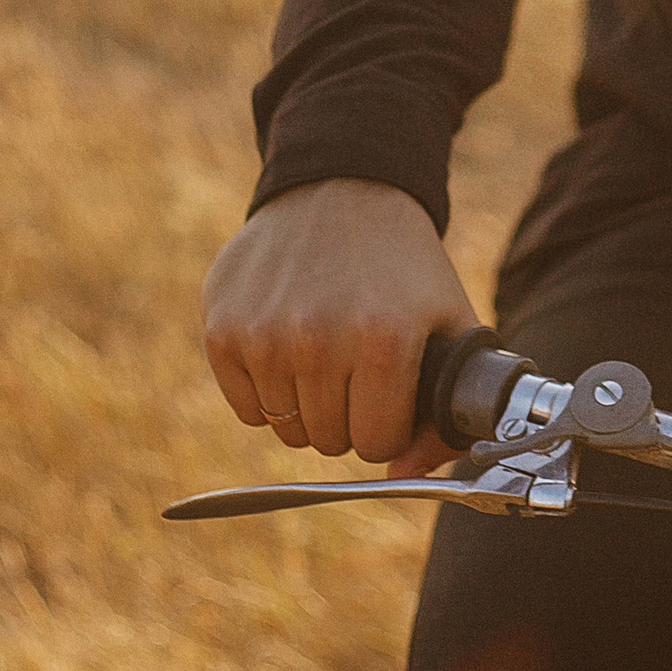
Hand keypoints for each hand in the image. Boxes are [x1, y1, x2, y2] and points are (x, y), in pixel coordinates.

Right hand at [201, 175, 479, 474]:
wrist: (341, 192)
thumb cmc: (403, 267)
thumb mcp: (449, 322)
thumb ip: (444, 412)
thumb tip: (405, 479)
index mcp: (383, 338)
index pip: (377, 444)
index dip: (388, 425)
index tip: (390, 395)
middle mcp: (318, 338)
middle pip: (330, 442)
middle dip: (349, 417)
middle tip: (358, 369)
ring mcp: (264, 334)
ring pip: (286, 430)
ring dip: (309, 405)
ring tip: (326, 351)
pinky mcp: (222, 329)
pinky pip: (247, 409)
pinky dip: (268, 391)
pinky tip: (289, 343)